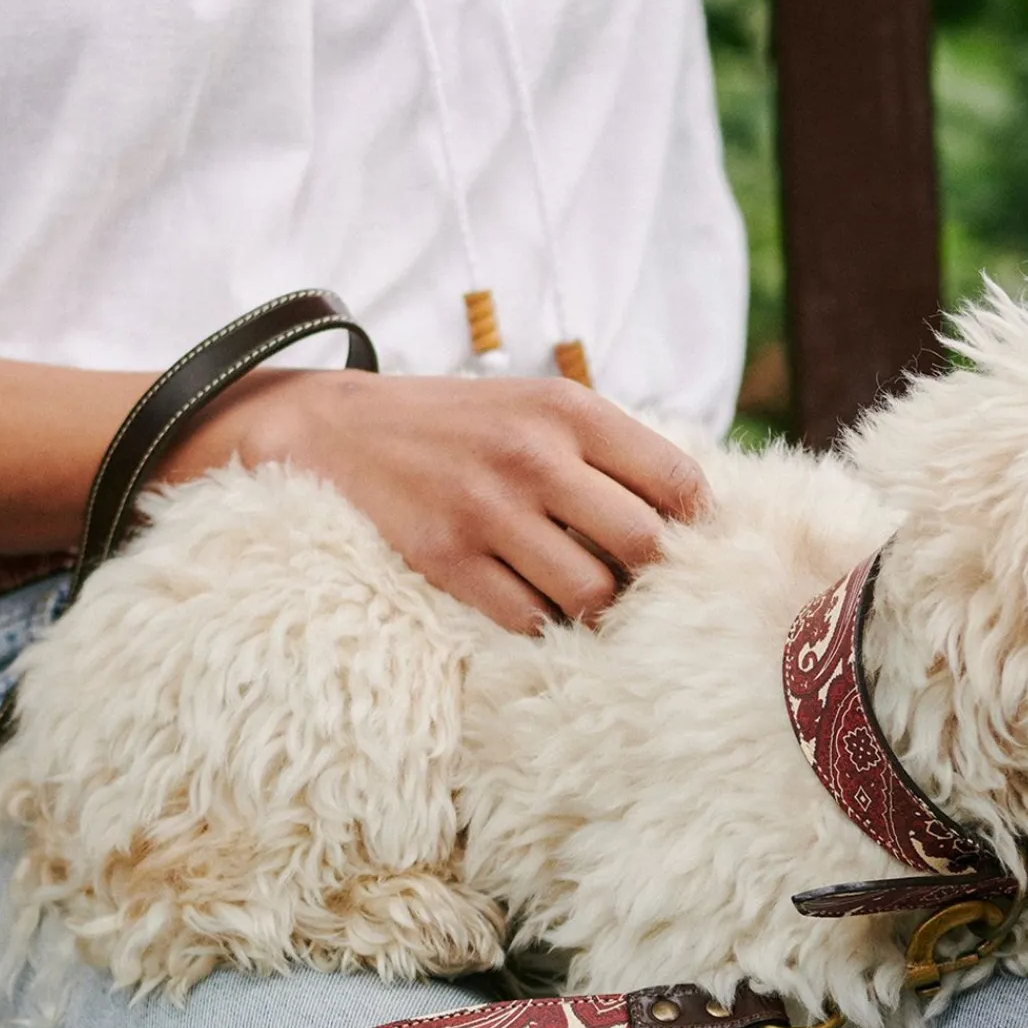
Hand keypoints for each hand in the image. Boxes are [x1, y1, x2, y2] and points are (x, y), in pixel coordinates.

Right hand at [163, 369, 706, 633]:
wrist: (335, 429)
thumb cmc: (456, 423)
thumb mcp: (535, 405)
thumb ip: (606, 446)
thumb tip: (690, 512)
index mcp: (569, 410)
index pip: (677, 480)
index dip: (692, 523)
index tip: (679, 541)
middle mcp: (535, 455)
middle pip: (644, 545)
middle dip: (648, 573)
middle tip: (630, 578)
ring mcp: (489, 510)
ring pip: (592, 595)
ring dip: (595, 607)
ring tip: (580, 595)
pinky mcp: (446, 558)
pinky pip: (527, 620)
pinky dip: (539, 623)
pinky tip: (528, 602)